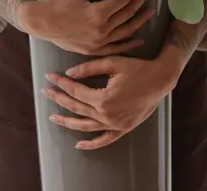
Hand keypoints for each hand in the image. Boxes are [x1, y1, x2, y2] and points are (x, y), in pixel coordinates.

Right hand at [18, 0, 156, 54]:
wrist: (40, 22)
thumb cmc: (56, 2)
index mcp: (96, 13)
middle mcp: (100, 31)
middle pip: (127, 13)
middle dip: (141, 0)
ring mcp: (98, 43)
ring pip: (126, 31)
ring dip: (140, 20)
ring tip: (150, 10)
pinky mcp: (94, 51)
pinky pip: (116, 48)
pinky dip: (129, 43)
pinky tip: (139, 38)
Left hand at [42, 55, 177, 148]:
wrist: (160, 78)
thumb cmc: (137, 67)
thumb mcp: (112, 62)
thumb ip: (89, 68)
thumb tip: (69, 74)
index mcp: (103, 98)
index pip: (75, 91)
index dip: (61, 83)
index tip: (50, 76)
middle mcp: (107, 115)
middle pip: (77, 108)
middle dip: (59, 98)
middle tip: (46, 91)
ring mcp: (115, 124)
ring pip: (86, 126)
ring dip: (68, 122)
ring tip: (53, 117)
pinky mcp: (123, 128)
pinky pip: (104, 139)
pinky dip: (91, 143)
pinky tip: (78, 144)